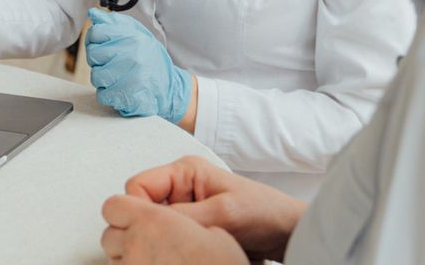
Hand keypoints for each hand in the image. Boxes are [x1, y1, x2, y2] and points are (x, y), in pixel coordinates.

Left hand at [86, 9, 192, 123]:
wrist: (170, 87)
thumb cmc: (151, 60)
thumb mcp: (137, 34)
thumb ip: (114, 24)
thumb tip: (93, 14)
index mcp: (133, 38)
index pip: (96, 33)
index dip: (94, 39)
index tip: (101, 44)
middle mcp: (131, 56)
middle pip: (93, 54)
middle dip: (99, 60)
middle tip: (112, 62)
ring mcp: (129, 77)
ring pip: (96, 76)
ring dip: (103, 78)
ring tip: (117, 76)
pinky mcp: (126, 97)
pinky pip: (102, 94)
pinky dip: (108, 93)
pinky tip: (119, 88)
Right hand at [123, 156, 306, 261]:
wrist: (286, 232)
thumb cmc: (264, 212)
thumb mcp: (223, 213)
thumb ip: (184, 215)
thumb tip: (150, 222)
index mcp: (185, 171)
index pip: (138, 185)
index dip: (138, 208)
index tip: (149, 229)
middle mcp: (180, 187)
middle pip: (141, 206)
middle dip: (149, 225)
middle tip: (167, 242)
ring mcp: (184, 208)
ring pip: (152, 224)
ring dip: (162, 237)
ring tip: (182, 247)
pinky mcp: (190, 227)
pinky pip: (167, 237)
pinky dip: (171, 246)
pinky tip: (185, 252)